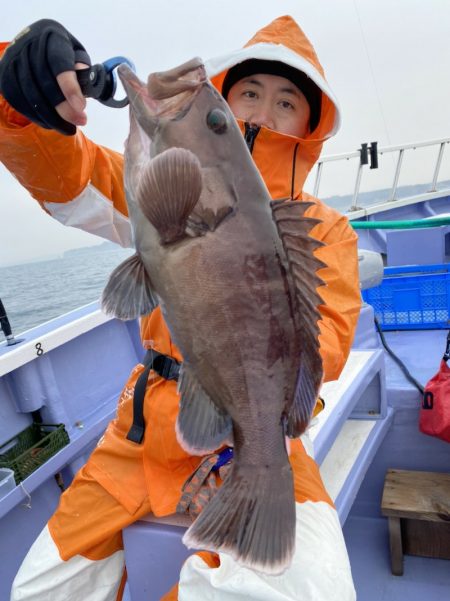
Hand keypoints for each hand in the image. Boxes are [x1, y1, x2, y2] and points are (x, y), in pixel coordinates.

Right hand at [0, 19, 90, 134]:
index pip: (59, 62)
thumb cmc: (61, 53)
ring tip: (69, 128)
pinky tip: (52, 124)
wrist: (31, 44)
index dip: (70, 86)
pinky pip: (20, 103)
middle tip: (81, 121)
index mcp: (52, 36)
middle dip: (64, 108)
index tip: (81, 107)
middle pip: (45, 83)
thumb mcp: (76, 54)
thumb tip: (85, 85)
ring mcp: (13, 60)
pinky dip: (38, 118)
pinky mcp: (5, 76)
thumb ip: (83, 68)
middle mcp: (29, 45)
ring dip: (52, 118)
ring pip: (31, 96)